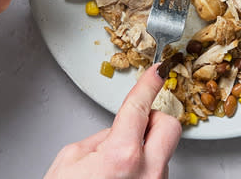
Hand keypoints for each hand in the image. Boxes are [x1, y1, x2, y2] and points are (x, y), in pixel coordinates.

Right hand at [44, 65, 181, 178]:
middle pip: (170, 125)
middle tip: (136, 123)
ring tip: (117, 167)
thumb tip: (116, 130)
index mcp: (123, 155)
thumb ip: (100, 138)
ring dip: (147, 149)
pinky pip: (157, 173)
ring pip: (164, 153)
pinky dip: (144, 169)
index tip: (159, 71)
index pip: (140, 106)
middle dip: (154, 118)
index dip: (150, 83)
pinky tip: (123, 178)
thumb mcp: (70, 160)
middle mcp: (147, 172)